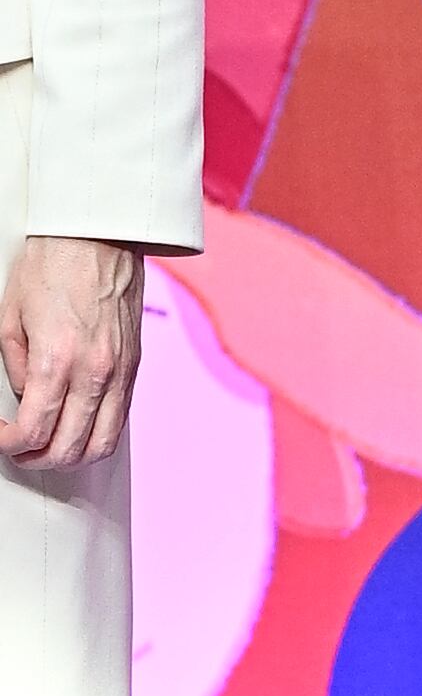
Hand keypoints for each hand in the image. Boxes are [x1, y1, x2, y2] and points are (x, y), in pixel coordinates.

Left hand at [0, 235, 145, 467]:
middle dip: (37, 459)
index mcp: (56, 360)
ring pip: (101, 444)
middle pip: (69, 449)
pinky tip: (78, 428)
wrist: (99, 236)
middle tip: (19, 450)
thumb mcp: (10, 316)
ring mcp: (119, 372)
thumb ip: (14, 366)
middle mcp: (93, 372)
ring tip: (50, 448)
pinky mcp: (134, 367)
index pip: (33, 431)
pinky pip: (119, 421)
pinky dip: (97, 436)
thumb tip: (24, 397)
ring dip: (71, 457)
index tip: (0, 438)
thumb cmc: (52, 266)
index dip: (9, 445)